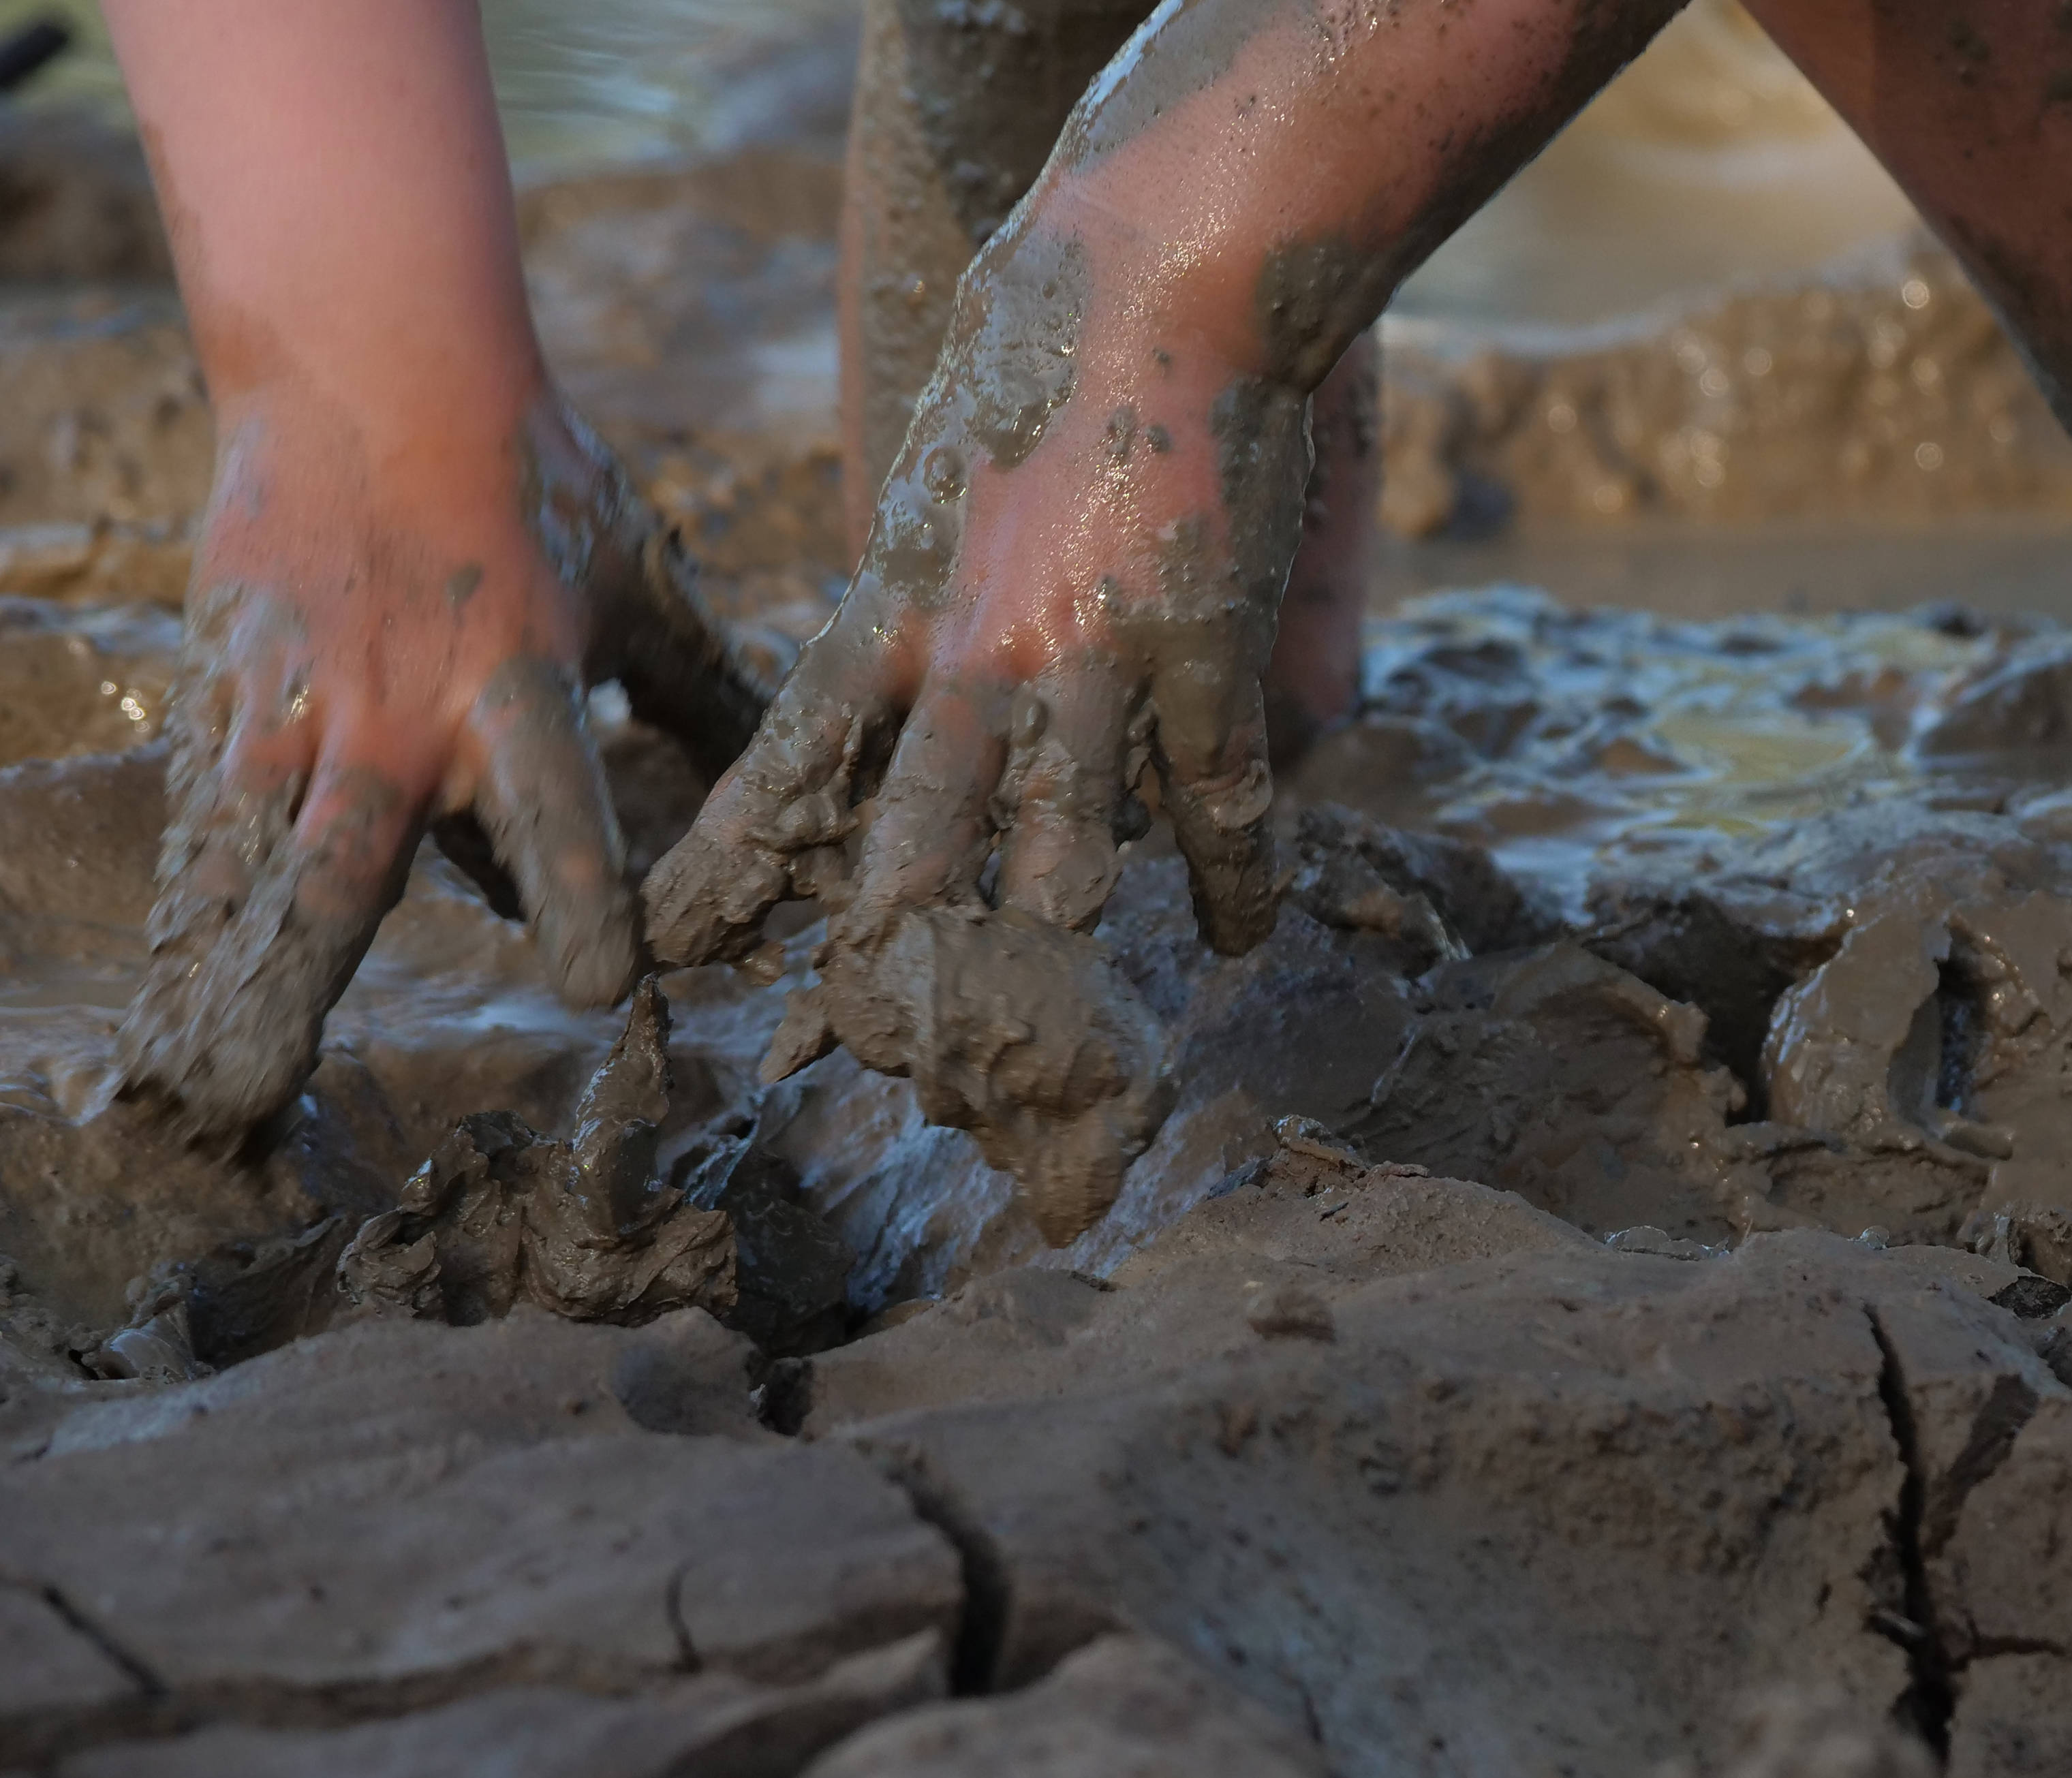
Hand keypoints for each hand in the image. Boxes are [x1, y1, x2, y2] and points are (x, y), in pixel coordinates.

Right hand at [115, 393, 761, 1140]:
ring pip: (242, 861)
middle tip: (258, 1087)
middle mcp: (395, 713)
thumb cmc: (535, 482)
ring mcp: (292, 707)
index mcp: (521, 684)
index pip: (559, 807)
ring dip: (211, 970)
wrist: (370, 363)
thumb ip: (709, 696)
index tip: (602, 988)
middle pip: (341, 865)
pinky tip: (165, 997)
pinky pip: (200, 816)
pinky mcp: (221, 691)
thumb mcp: (642, 582)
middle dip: (297, 978)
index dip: (580, 893)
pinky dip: (185, 905)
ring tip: (180, 1082)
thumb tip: (813, 778)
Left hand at [644, 217, 1295, 1239]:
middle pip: (913, 835)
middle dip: (885, 948)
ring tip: (1048, 1020)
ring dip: (1055, 929)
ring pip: (1065, 839)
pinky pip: (1218, 798)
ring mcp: (1093, 659)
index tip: (670, 952)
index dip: (730, 868)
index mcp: (891, 607)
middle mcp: (975, 652)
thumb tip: (911, 688)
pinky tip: (1237, 939)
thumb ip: (917, 599)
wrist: (1158, 278)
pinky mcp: (1203, 651)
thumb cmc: (1037, 361)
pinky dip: (1233, 878)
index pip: (787, 766)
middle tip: (859, 1041)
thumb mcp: (930, 489)